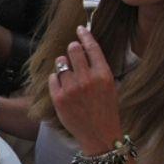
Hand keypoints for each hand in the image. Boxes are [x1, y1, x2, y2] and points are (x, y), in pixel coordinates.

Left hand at [49, 26, 123, 153]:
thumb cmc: (106, 110)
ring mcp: (71, 88)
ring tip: (70, 76)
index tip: (80, 29)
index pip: (91, 47)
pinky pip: (53, 77)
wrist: (99, 135)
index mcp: (103, 75)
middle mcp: (87, 79)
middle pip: (72, 50)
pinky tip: (64, 87)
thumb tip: (85, 48)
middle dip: (72, 49)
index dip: (85, 35)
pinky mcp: (59, 98)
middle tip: (73, 53)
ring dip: (63, 65)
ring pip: (61, 63)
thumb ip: (98, 68)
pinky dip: (56, 79)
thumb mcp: (110, 86)